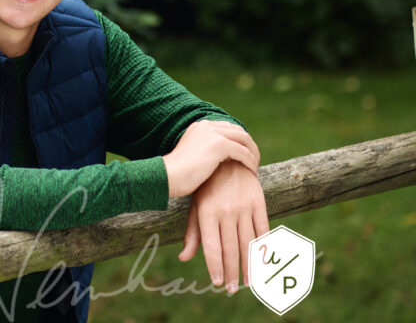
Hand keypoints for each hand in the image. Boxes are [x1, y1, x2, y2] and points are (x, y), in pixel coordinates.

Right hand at [161, 120, 259, 197]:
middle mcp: (207, 126)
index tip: (245, 156)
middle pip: (238, 131)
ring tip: (254, 168)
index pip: (228, 128)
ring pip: (244, 139)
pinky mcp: (219, 144)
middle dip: (249, 146)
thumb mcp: (193, 155)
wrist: (168, 176)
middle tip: (253, 162)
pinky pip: (243, 152)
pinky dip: (250, 162)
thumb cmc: (178, 174)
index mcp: (200, 126)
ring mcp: (213, 133)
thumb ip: (207, 151)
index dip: (240, 141)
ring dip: (253, 154)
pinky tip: (252, 173)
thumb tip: (222, 158)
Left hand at [178, 160, 268, 293]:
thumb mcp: (196, 206)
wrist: (229, 159)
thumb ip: (192, 233)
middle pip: (230, 248)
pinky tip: (263, 263)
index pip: (211, 246)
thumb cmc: (208, 187)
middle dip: (231, 272)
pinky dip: (264, 248)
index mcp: (207, 212)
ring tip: (247, 284)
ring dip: (248, 266)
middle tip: (230, 290)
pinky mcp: (259, 203)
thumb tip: (184, 257)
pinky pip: (263, 230)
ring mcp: (243, 207)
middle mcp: (226, 211)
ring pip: (248, 243)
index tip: (216, 283)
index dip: (215, 266)